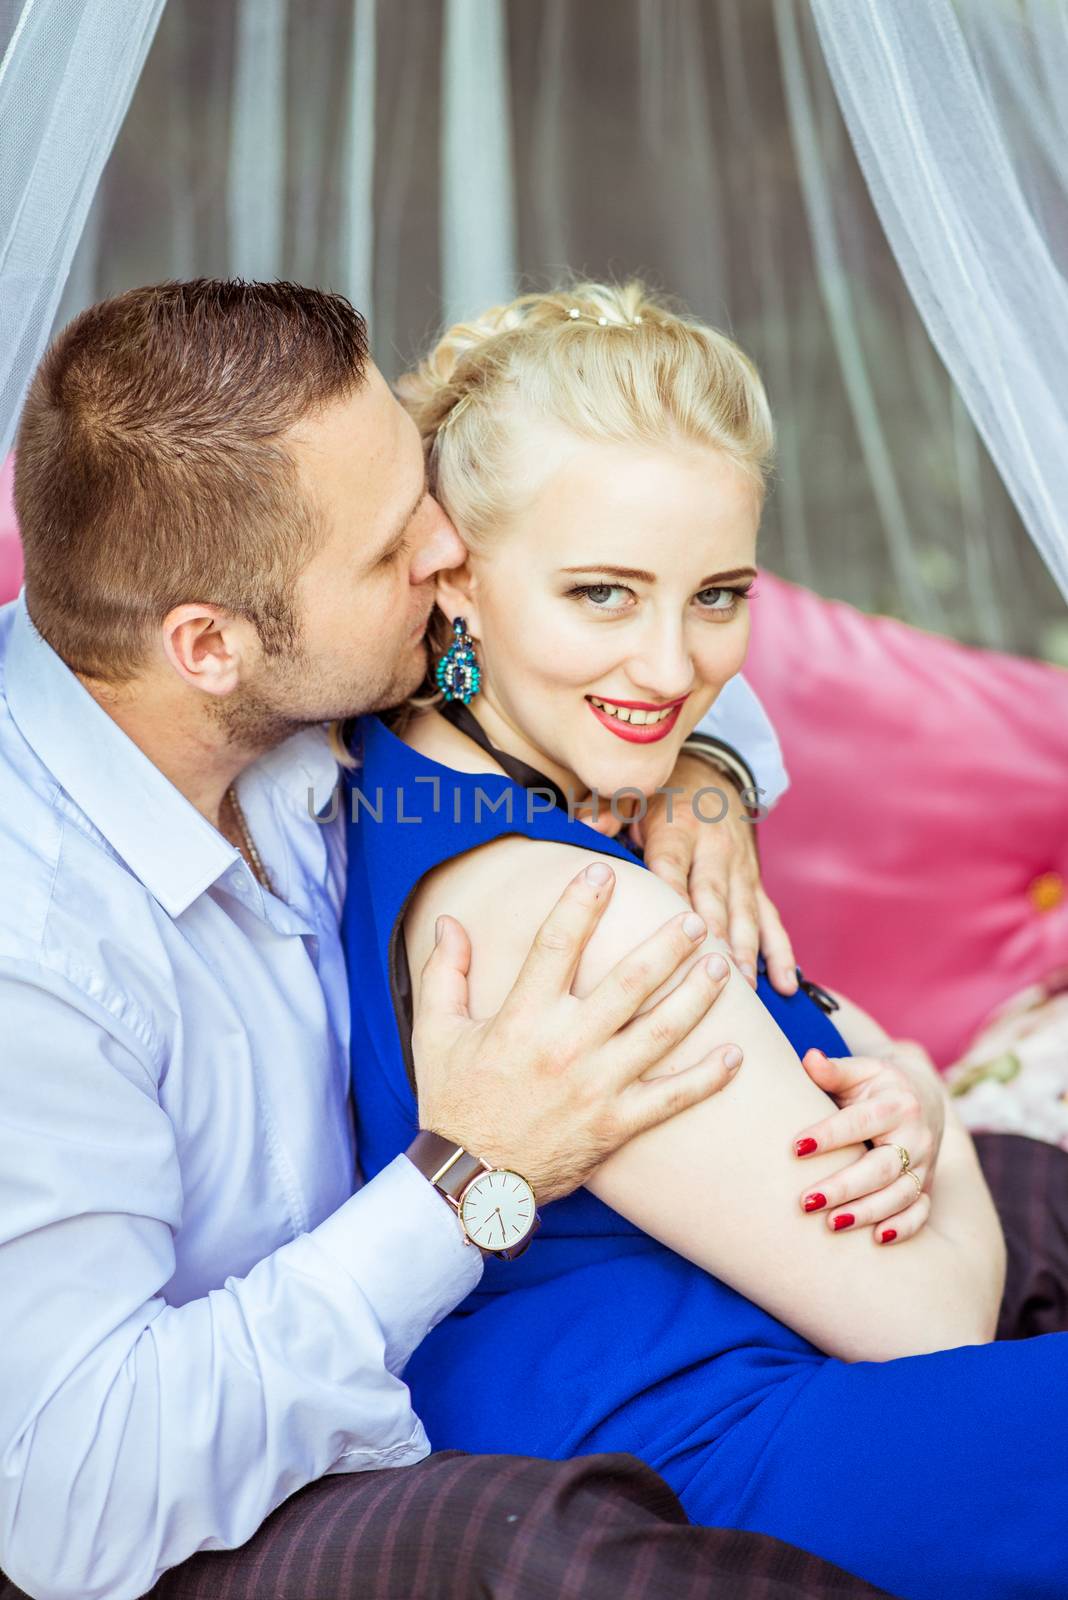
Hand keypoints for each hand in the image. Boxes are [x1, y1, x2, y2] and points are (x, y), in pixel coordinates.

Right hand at [412, 861, 742, 1202]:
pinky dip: (706, 1078)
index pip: (556, 945)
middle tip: (694, 917)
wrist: (470, 1184)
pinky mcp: (616, 1125)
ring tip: (722, 966)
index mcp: (521, 1019)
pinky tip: (735, 1054)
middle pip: (629, 982)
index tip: (603, 871)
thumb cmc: (453, 1103)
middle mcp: (565, 1047)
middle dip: (668, 944)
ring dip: (696, 996)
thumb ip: (444, 973)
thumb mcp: (434, 1033)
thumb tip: (448, 921)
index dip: (581, 904)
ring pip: (661, 1032)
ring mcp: (596, 1087)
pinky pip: (671, 1098)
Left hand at [577, 754, 797, 996]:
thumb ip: (608, 812)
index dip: (672, 893)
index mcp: (680, 829)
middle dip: (714, 934)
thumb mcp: (633, 796)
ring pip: (745, 913)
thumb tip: (585, 827)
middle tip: (711, 973)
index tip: (670, 928)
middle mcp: (715, 849)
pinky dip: (780, 952)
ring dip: (746, 951)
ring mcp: (740, 869)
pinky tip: (784, 984)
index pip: (672, 865)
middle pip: (713, 896)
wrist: (711, 774)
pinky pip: (771, 919)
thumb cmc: (661, 797)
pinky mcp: (755, 884)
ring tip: (742, 988)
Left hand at [793, 1041, 947, 1244]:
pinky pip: (921, 1212)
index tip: (796, 1146)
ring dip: (866, 1212)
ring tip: (830, 1224)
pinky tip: (877, 1239)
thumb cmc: (877, 1085)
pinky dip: (903, 1228)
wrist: (922, 1098)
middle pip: (881, 1167)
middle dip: (844, 1187)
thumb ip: (834, 1070)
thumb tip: (810, 1058)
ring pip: (899, 1195)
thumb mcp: (861, 1071)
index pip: (861, 1121)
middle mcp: (916, 1137)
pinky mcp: (927, 1186)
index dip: (830, 1135)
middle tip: (805, 1201)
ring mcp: (924, 1164)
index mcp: (898, 1104)